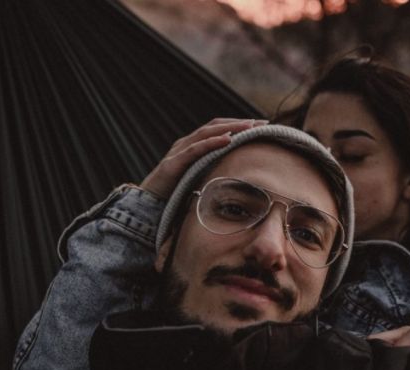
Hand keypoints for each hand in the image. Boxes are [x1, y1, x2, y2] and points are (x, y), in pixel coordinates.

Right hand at [140, 118, 267, 199]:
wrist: (147, 207)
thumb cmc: (174, 196)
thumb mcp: (199, 181)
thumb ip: (214, 174)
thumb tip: (239, 178)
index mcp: (193, 147)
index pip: (218, 129)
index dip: (239, 125)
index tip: (261, 126)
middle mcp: (186, 144)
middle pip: (215, 126)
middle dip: (239, 123)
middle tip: (262, 123)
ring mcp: (179, 152)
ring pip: (207, 133)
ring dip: (230, 128)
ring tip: (250, 126)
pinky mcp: (173, 163)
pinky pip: (195, 150)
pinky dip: (212, 143)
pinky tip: (229, 140)